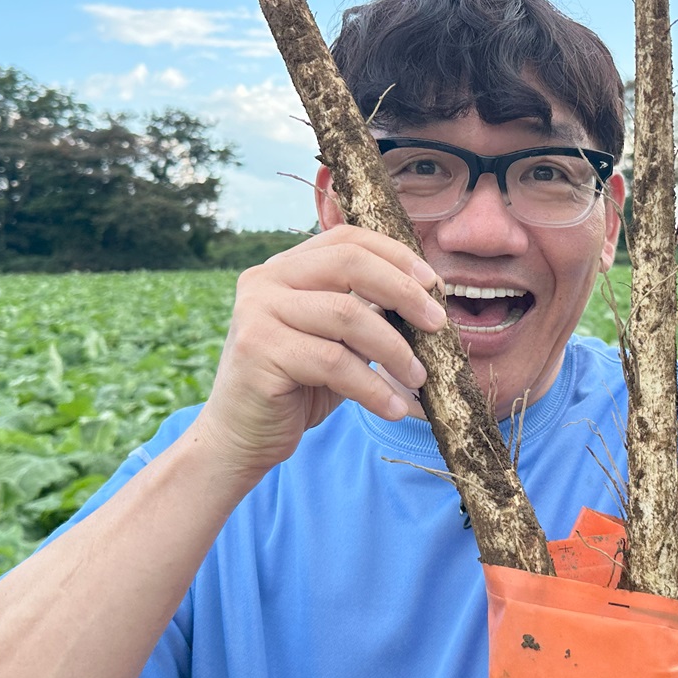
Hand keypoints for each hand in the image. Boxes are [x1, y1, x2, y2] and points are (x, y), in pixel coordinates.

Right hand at [194, 225, 446, 478]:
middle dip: (403, 292)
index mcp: (285, 268)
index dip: (395, 255)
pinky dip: (373, 387)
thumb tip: (428, 302)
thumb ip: (365, 313)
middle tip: (437, 326)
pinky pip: (333, 362)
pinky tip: (393, 408)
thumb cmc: (297, 387)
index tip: (433, 284)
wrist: (241, 437)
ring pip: (347, 315)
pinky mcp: (259, 351)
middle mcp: (265, 280)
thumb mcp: (336, 341)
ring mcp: (257, 312)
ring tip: (419, 379)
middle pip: (349, 264)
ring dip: (395, 349)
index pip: (347, 239)